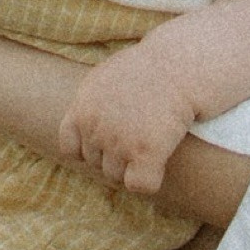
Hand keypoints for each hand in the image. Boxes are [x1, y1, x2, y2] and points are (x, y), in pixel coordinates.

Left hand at [59, 32, 202, 197]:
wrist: (179, 64)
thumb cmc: (148, 69)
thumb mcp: (106, 77)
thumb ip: (92, 103)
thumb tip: (92, 129)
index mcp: (82, 106)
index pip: (70, 149)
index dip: (90, 150)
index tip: (109, 141)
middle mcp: (95, 126)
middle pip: (96, 165)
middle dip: (116, 156)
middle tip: (140, 134)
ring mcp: (118, 141)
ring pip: (117, 176)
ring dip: (133, 166)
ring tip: (151, 140)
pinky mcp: (145, 153)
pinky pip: (139, 185)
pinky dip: (150, 180)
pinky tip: (160, 160)